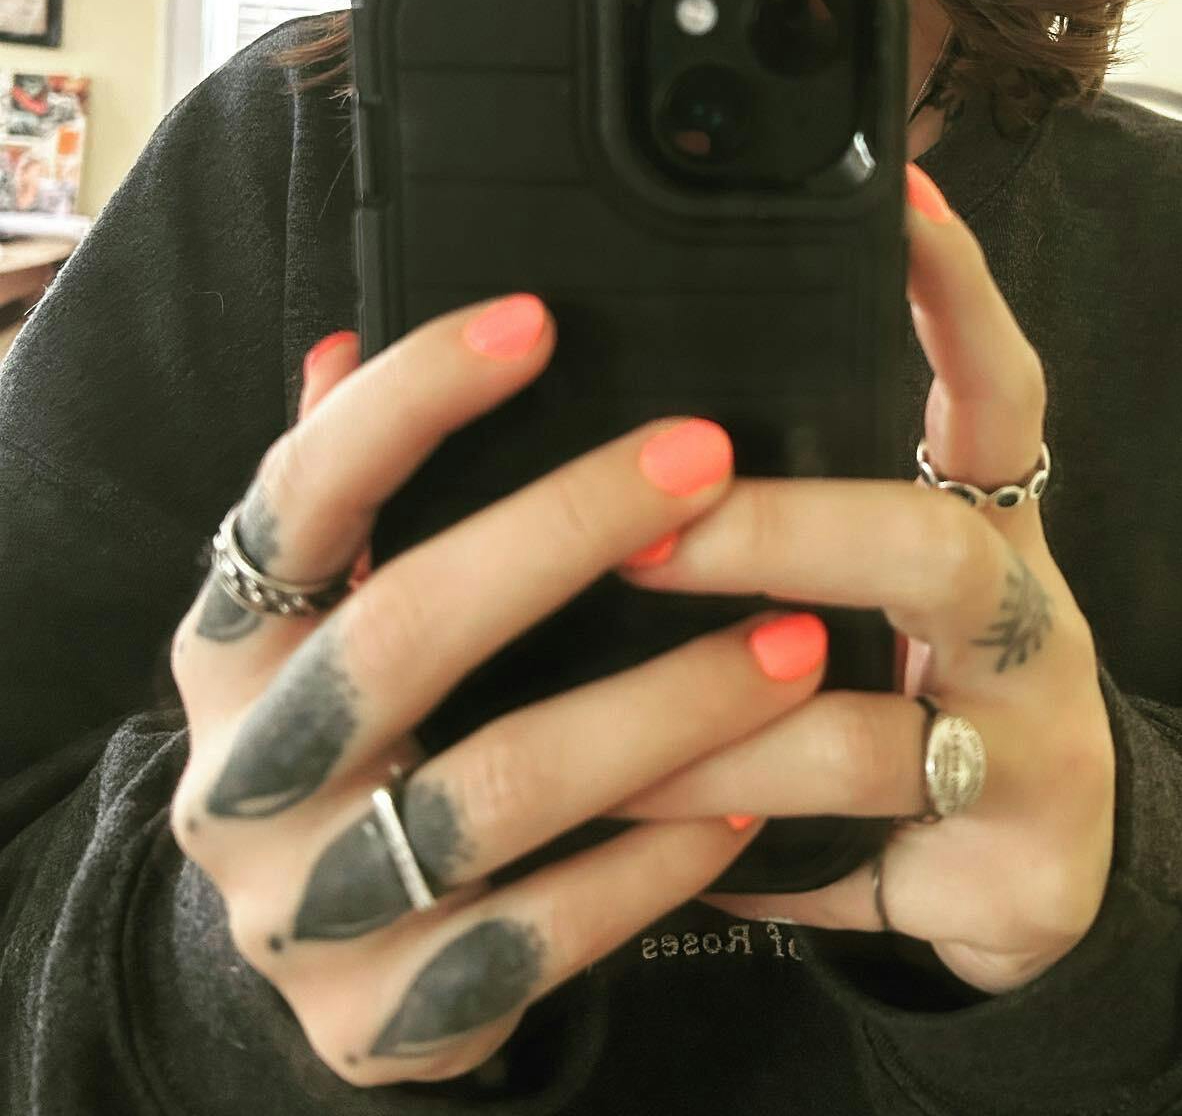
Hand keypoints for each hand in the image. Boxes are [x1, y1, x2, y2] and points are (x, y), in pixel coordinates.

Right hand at [168, 304, 827, 1088]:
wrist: (303, 955)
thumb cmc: (349, 733)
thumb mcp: (320, 617)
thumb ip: (340, 492)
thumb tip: (342, 341)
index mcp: (226, 645)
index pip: (302, 494)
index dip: (408, 401)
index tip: (536, 320)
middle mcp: (245, 771)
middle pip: (402, 630)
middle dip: (561, 531)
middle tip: (707, 456)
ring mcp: (305, 907)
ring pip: (494, 791)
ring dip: (661, 709)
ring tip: (796, 643)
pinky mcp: (380, 1020)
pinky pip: (540, 939)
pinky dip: (651, 865)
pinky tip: (749, 803)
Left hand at [606, 164, 1116, 997]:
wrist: (1041, 869)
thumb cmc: (924, 680)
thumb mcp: (880, 581)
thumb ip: (798, 505)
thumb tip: (606, 425)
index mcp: (987, 521)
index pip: (994, 386)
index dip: (957, 292)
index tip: (898, 193)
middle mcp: (1025, 615)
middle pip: (936, 551)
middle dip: (785, 537)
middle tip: (650, 543)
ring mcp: (1035, 739)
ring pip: (880, 730)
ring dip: (722, 730)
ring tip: (597, 732)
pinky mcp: (1020, 864)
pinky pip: (857, 854)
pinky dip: (746, 849)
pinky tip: (659, 847)